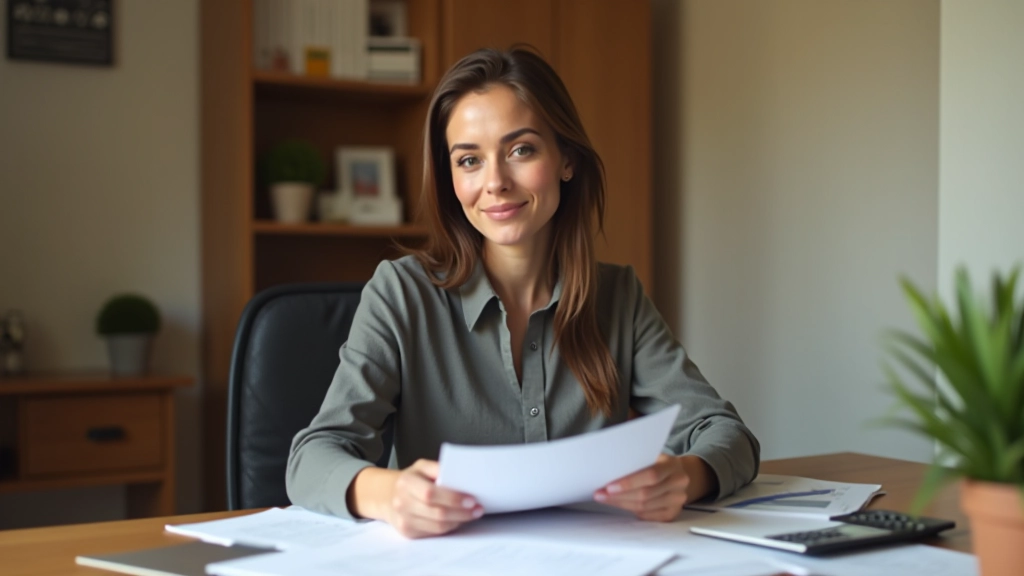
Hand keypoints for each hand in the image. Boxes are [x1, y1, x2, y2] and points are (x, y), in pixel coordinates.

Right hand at [386, 459, 483, 537]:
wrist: (388, 496)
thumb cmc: (411, 480)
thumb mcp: (421, 467)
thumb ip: (437, 468)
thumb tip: (459, 474)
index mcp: (406, 482)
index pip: (431, 493)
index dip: (453, 498)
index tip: (471, 499)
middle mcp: (402, 503)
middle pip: (437, 513)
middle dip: (461, 512)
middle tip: (477, 508)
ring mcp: (404, 519)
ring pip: (437, 526)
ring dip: (459, 521)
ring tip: (472, 514)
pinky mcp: (408, 532)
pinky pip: (434, 533)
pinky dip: (450, 527)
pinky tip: (458, 520)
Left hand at [593, 454, 715, 521]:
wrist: (680, 475)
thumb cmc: (659, 464)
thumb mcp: (652, 456)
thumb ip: (637, 462)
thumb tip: (609, 470)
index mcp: (672, 465)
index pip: (651, 475)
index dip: (628, 483)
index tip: (609, 486)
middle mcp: (678, 483)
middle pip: (645, 494)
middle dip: (619, 496)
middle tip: (600, 494)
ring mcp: (677, 500)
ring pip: (644, 507)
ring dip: (621, 503)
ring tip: (605, 499)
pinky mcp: (672, 513)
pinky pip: (647, 516)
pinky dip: (631, 510)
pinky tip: (620, 504)